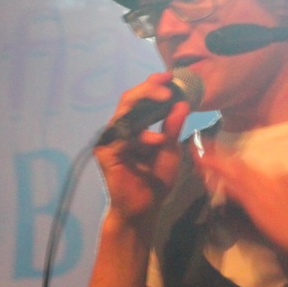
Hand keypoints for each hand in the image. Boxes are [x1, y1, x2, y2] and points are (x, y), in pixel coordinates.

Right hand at [95, 72, 192, 224]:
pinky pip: (121, 136)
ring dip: (146, 106)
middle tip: (166, 86)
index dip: (152, 85)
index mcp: (134, 126)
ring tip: (166, 102)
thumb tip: (182, 104)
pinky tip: (155, 141)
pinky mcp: (105, 152)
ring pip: (123, 112)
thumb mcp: (170, 150)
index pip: (140, 100)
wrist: (143, 209)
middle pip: (129, 100)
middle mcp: (119, 129)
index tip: (169, 77)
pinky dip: (140, 137)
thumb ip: (173, 127)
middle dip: (148, 89)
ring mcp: (110, 140)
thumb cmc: (155, 181)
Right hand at [194, 141, 287, 269]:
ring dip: (230, 166)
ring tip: (215, 167)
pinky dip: (243, 174)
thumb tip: (219, 180)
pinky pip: (258, 174)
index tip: (194, 150)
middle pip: (238, 162)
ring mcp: (278, 179)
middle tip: (200, 157)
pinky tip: (240, 181)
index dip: (211, 157)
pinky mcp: (285, 187)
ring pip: (248, 168)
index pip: (230, 163)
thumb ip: (239, 194)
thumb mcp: (259, 214)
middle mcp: (269, 173)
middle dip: (219, 158)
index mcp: (261, 178)